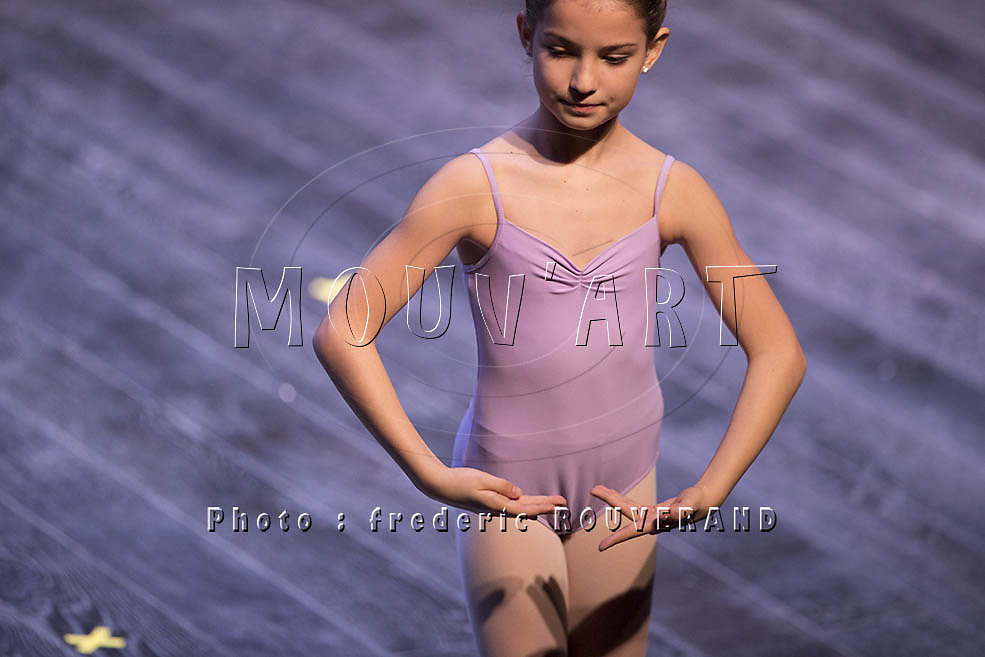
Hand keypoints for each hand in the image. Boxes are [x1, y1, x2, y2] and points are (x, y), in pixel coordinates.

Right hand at [421, 464, 566, 519]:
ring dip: (537, 504)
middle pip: (526, 509)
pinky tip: (529, 500)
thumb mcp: (482, 480)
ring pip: (520, 507)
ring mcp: (493, 505)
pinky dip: (524, 502)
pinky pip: (511, 503)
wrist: (439, 486)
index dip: (543, 507)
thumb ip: (502, 487)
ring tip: (552, 502)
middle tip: (563, 503)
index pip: (525, 509)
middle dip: (545, 506)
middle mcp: (497, 508)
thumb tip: (520, 494)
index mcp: (496, 506)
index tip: (558, 505)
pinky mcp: (489, 500)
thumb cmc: (460, 481)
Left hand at [590, 483, 712, 551]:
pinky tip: (611, 492)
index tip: (600, 547)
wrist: (704, 502)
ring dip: (612, 497)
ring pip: (626, 506)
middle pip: (625, 510)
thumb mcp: (690, 504)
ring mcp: (649, 516)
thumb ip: (681, 510)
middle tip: (592, 489)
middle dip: (609, 500)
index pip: (632, 532)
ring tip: (596, 488)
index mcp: (655, 523)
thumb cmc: (698, 503)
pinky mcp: (651, 510)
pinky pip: (632, 503)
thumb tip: (669, 515)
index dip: (616, 539)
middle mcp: (649, 521)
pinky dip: (621, 497)